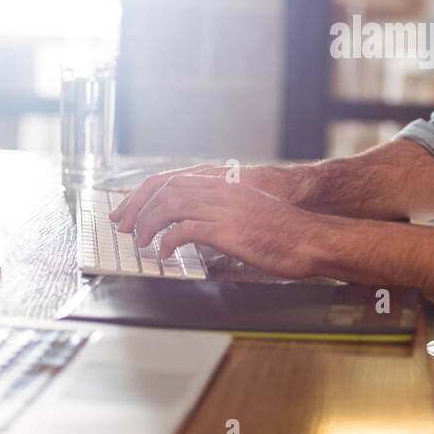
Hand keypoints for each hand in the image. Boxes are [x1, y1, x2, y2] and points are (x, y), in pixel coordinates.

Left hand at [109, 162, 302, 228]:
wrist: (310, 238)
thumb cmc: (284, 232)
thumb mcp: (249, 212)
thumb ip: (223, 211)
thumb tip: (199, 225)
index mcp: (224, 184)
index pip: (171, 180)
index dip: (144, 193)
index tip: (128, 209)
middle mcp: (220, 191)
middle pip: (164, 189)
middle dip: (137, 208)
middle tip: (123, 227)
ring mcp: (223, 208)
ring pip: (169, 206)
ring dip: (148, 224)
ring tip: (140, 242)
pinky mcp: (226, 229)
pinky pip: (184, 230)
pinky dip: (168, 242)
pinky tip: (165, 254)